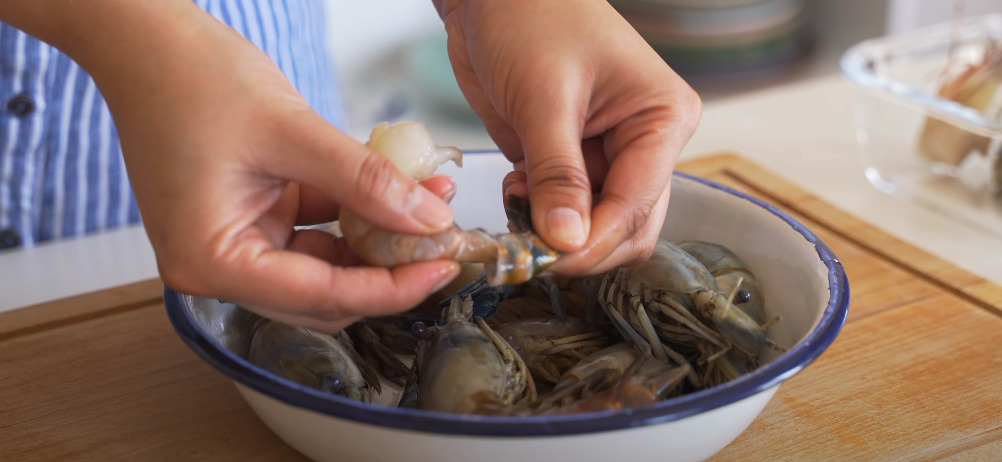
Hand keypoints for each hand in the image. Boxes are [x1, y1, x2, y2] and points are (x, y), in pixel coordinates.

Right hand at [1, 0, 460, 331]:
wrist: (149, 42)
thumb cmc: (194, 80)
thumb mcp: (292, 132)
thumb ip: (365, 180)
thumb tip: (430, 219)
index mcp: (212, 261)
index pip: (320, 296)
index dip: (390, 289)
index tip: (442, 269)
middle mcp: (219, 265)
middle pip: (324, 295)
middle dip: (387, 270)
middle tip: (443, 244)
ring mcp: (236, 242)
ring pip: (326, 266)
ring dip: (377, 241)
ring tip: (430, 205)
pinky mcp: (252, 217)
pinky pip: (315, 231)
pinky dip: (355, 214)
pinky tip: (397, 188)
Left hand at [435, 0, 700, 274]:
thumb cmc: (530, 17)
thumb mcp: (545, 96)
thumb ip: (557, 173)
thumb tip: (567, 241)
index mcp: (661, 119)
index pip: (638, 204)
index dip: (595, 240)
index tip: (550, 259)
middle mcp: (643, 144)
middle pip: (628, 227)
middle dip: (582, 247)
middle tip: (531, 253)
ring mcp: (605, 156)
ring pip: (595, 227)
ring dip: (558, 236)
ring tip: (519, 213)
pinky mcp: (569, 163)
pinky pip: (563, 213)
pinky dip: (538, 218)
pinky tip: (514, 192)